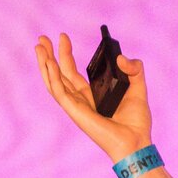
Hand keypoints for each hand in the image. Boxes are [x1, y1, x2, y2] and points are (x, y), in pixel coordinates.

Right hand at [34, 30, 153, 161]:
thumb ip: (135, 70)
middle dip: (49, 55)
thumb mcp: (138, 88)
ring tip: (39, 45)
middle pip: (59, 74)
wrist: (136, 141)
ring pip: (53, 82)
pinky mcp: (76, 111)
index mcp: (91, 94)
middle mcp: (81, 100)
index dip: (66, 54)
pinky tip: (49, 62)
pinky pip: (60, 92)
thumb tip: (121, 58)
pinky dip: (53, 77)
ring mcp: (76, 106)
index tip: (63, 37)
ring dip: (44, 63)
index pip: (72, 72)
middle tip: (42, 37)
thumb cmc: (136, 121)